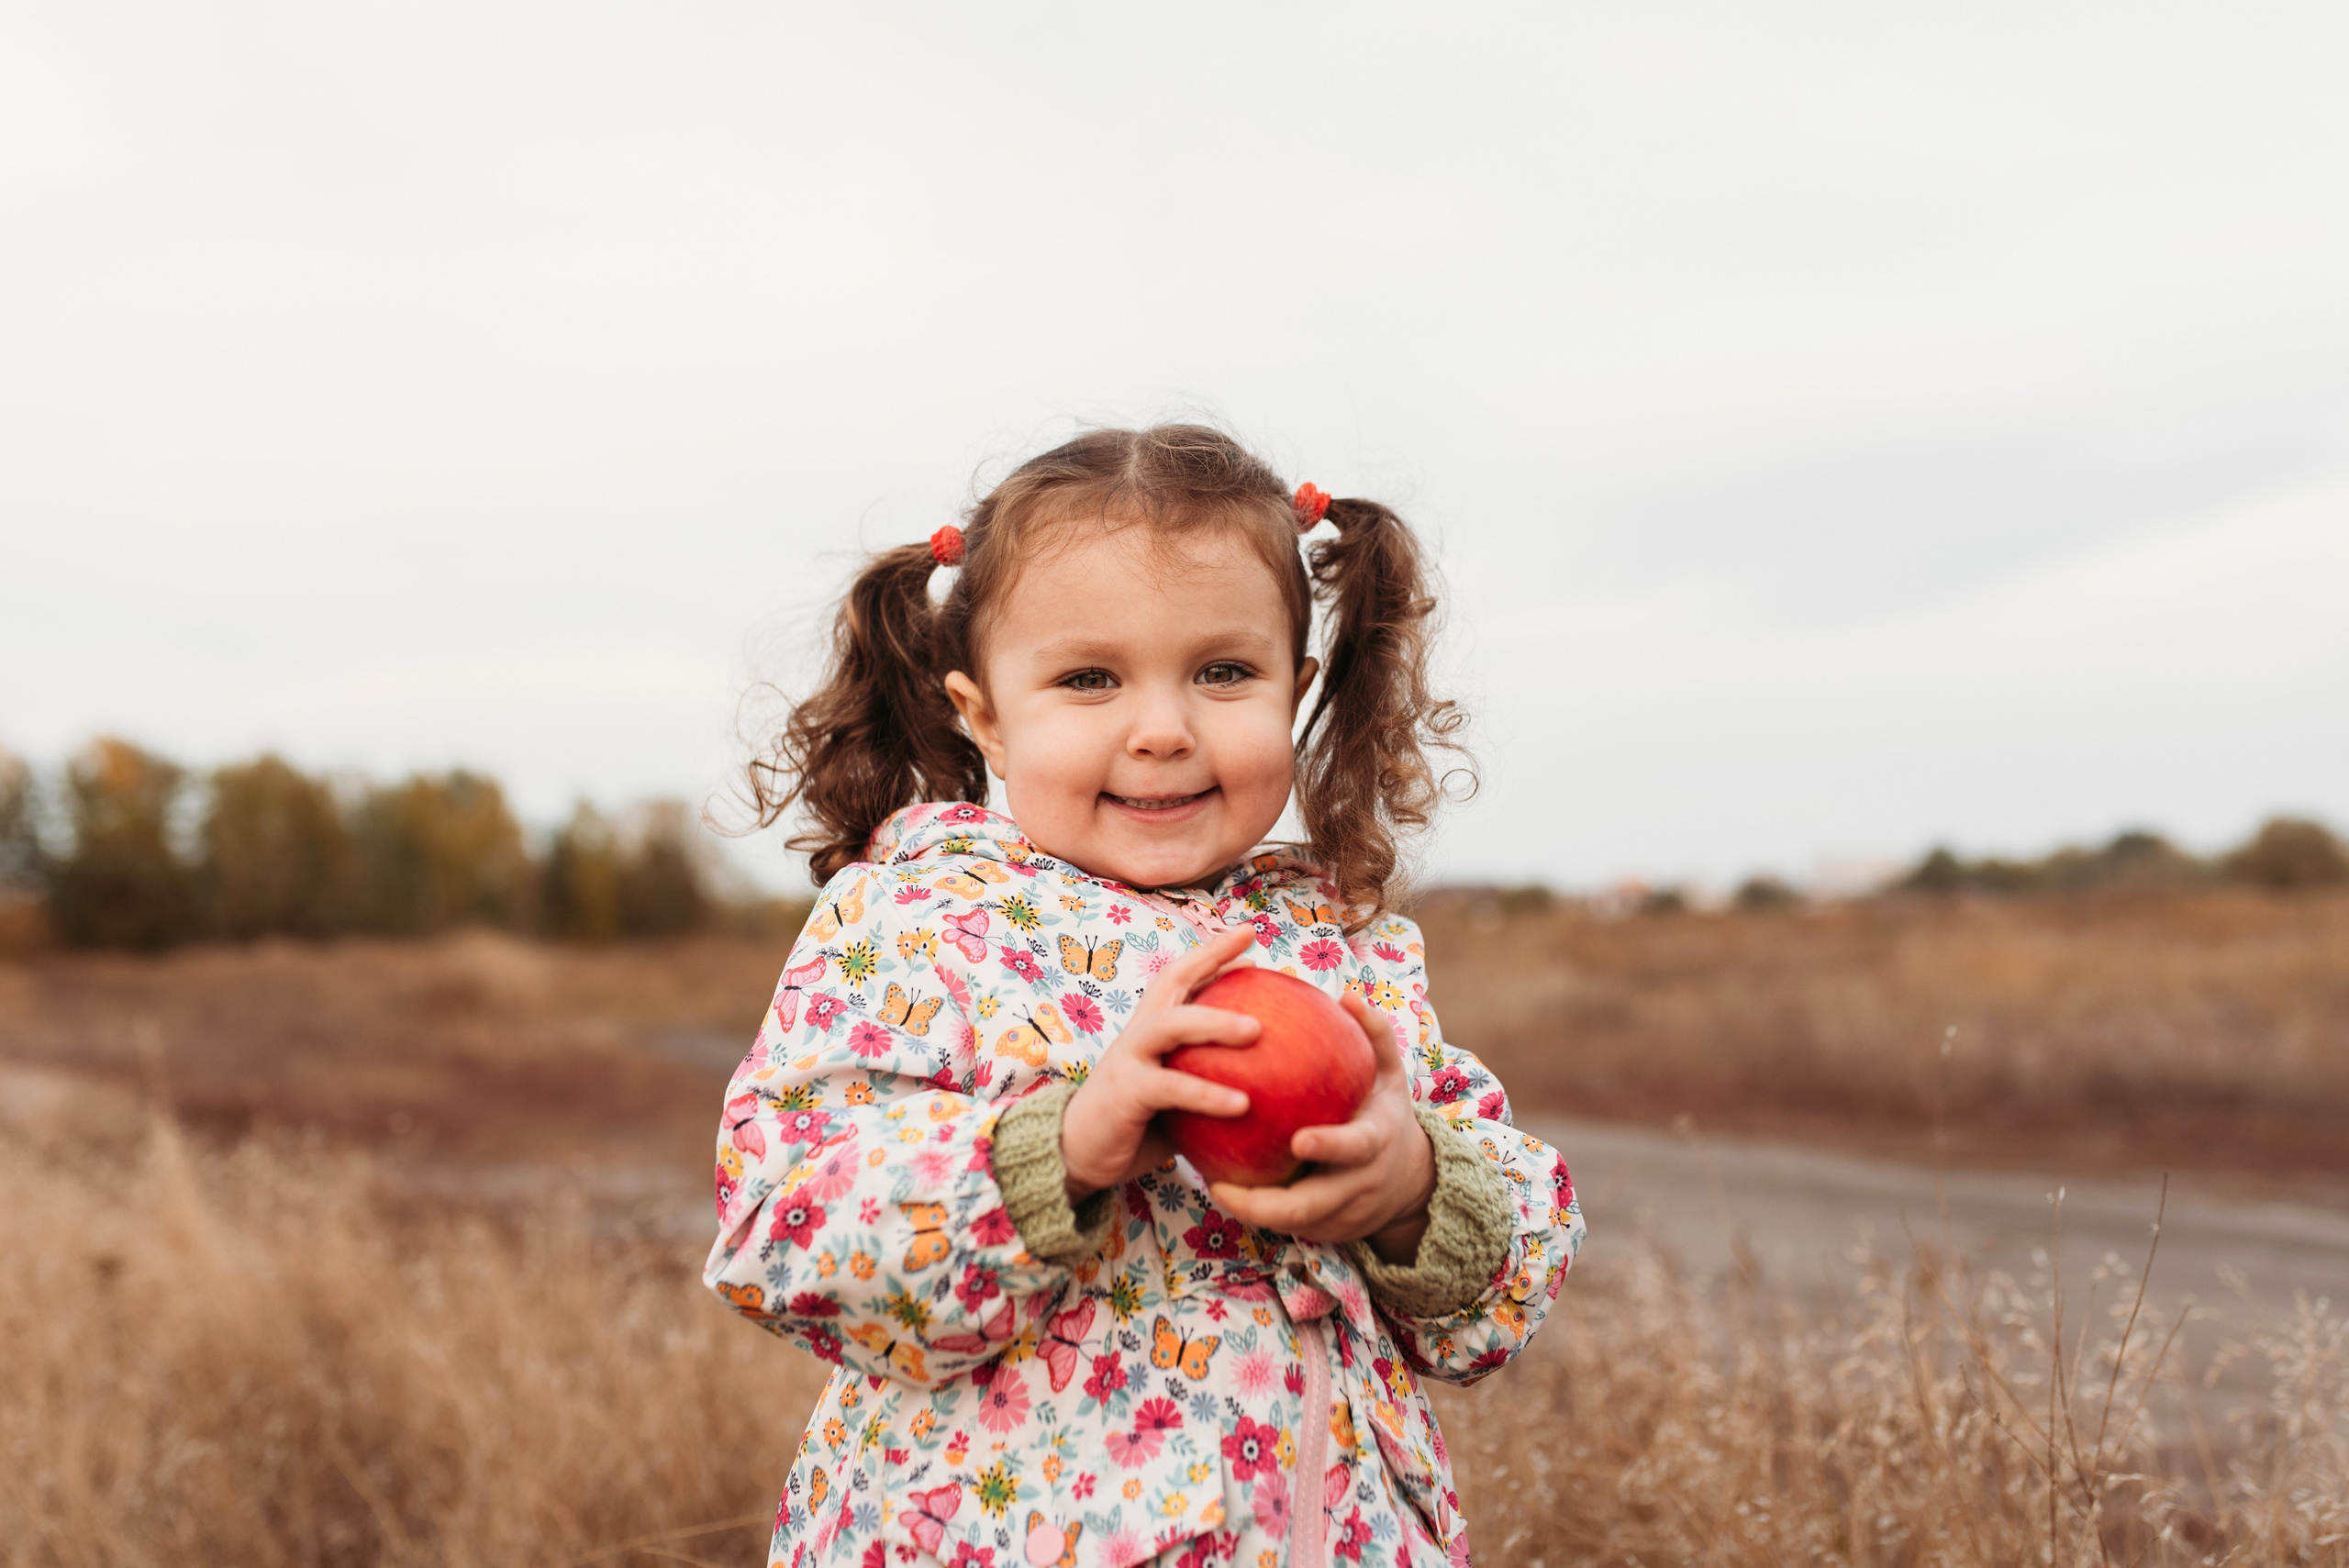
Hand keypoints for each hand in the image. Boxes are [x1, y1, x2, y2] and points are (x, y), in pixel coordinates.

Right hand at [1060, 926, 1259, 1200]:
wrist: (1076, 1155)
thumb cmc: (1136, 1125)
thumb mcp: (1177, 1098)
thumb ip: (1210, 1081)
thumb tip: (1271, 1082)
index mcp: (1151, 1028)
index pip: (1181, 976)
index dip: (1212, 951)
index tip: (1249, 933)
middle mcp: (1138, 1033)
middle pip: (1173, 981)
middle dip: (1212, 960)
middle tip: (1259, 959)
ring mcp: (1129, 1059)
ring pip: (1172, 1025)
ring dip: (1215, 1024)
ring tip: (1258, 1031)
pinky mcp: (1126, 1092)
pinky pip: (1172, 1088)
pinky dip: (1208, 1094)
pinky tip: (1243, 1105)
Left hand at [1207, 994, 1435, 1258]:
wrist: (1410, 1181)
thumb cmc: (1385, 1112)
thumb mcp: (1390, 1074)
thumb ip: (1373, 1035)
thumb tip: (1347, 995)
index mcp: (1376, 1143)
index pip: (1354, 1148)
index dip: (1328, 1146)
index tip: (1297, 1138)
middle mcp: (1360, 1185)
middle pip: (1312, 1207)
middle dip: (1266, 1205)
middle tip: (1221, 1186)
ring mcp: (1344, 1216)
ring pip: (1292, 1225)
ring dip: (1251, 1213)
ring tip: (1213, 1187)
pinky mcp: (1327, 1233)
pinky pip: (1288, 1227)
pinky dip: (1258, 1214)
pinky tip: (1223, 1189)